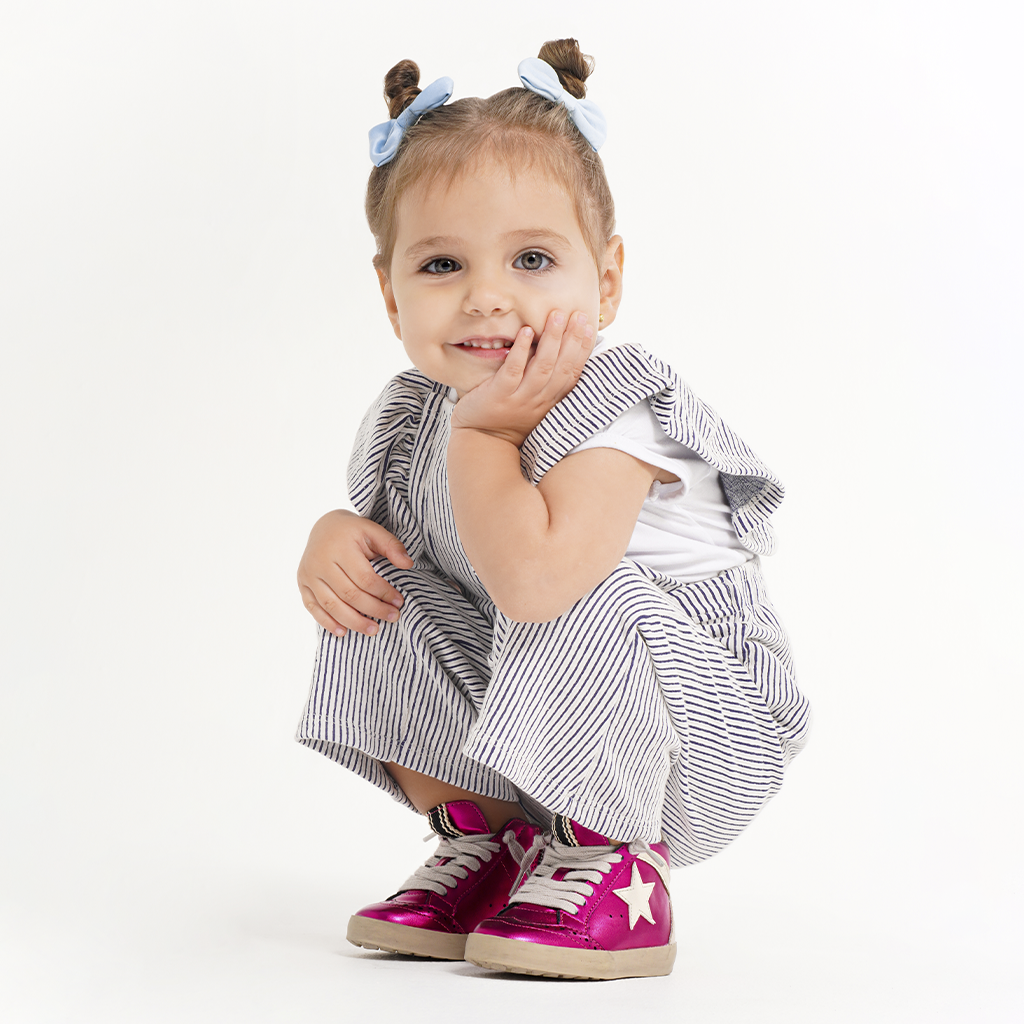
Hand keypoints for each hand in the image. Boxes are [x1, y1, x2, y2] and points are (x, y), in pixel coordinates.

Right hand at [297, 510, 413, 636]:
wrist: (324, 526)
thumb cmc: (352, 531)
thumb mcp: (373, 530)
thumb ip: (392, 546)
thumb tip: (408, 564)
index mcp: (340, 548)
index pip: (364, 578)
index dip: (383, 593)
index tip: (399, 602)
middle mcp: (320, 562)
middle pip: (349, 594)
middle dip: (373, 610)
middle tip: (392, 617)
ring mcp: (308, 574)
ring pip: (332, 605)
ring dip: (353, 622)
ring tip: (373, 630)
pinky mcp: (301, 583)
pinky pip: (313, 608)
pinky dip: (328, 622)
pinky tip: (343, 632)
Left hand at [450, 309, 594, 446]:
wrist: (483, 442)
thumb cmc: (508, 418)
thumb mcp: (534, 404)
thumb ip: (547, 383)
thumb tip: (559, 354)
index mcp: (550, 400)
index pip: (573, 372)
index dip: (582, 350)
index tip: (589, 326)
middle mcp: (539, 400)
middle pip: (561, 367)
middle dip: (572, 339)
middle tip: (578, 315)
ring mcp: (520, 398)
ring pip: (541, 367)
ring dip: (551, 341)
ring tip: (555, 317)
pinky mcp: (499, 395)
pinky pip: (513, 371)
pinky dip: (520, 350)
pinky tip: (525, 332)